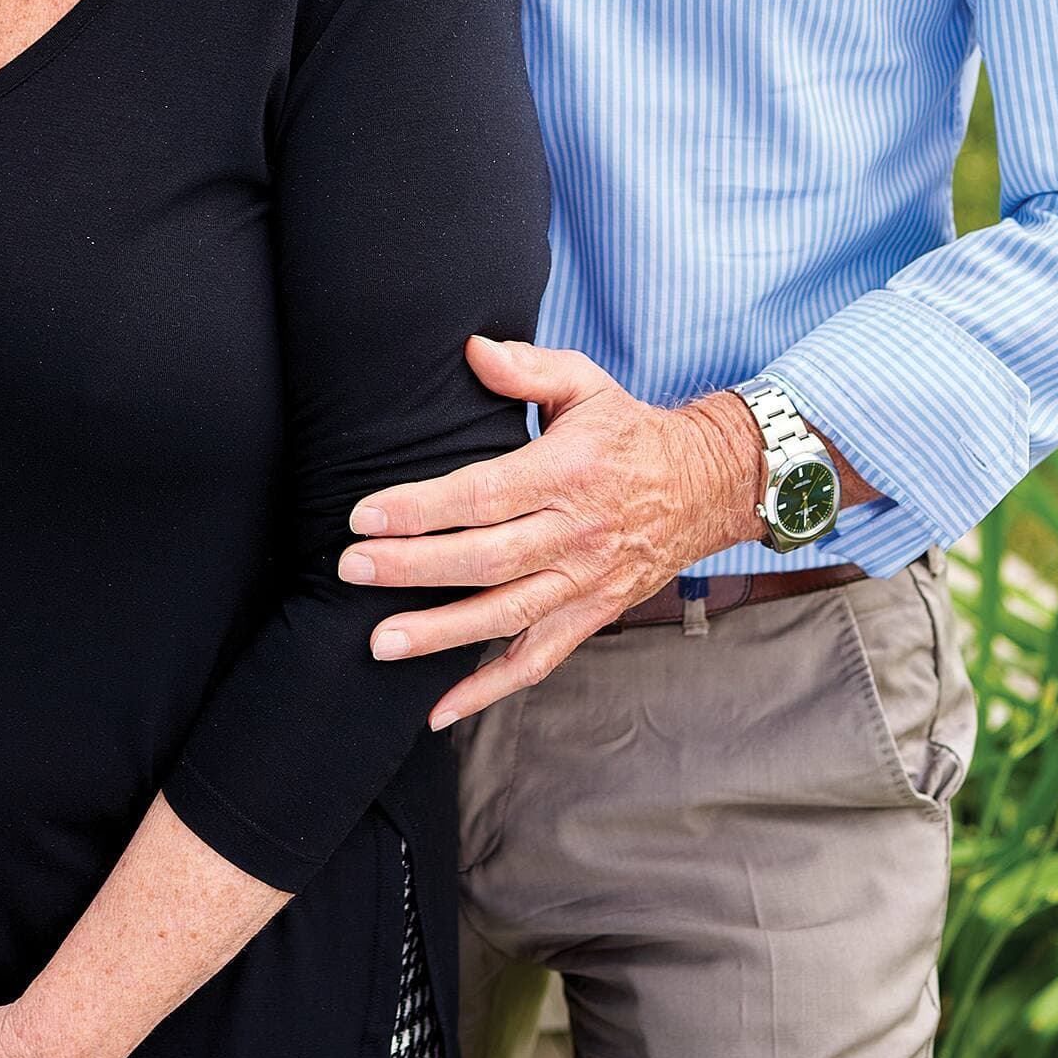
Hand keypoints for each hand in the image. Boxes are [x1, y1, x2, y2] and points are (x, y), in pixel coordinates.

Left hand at [337, 337, 766, 726]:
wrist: (706, 486)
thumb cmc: (628, 431)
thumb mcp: (585, 383)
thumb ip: (527, 367)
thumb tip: (471, 348)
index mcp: (567, 472)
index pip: (483, 495)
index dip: (421, 508)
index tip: (364, 516)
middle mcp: (576, 533)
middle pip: (485, 559)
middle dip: (412, 567)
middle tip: (351, 570)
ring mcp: (585, 582)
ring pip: (505, 616)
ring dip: (440, 634)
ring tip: (379, 642)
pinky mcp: (591, 615)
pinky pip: (537, 660)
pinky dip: (488, 688)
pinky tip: (439, 709)